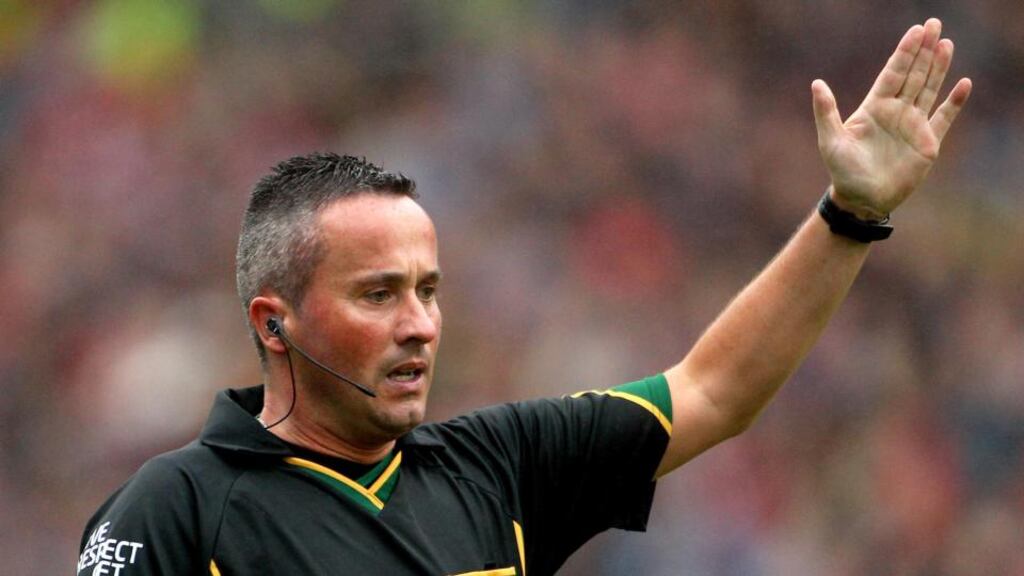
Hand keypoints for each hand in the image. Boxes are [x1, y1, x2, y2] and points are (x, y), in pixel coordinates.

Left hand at [812, 18, 971, 219]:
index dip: (904, 53)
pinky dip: (954, 103)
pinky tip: (963, 84)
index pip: (892, 73)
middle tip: (934, 25)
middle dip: (923, 51)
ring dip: (938, 68)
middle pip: (913, 75)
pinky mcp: (927, 143)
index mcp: (874, 107)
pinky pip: (944, 118)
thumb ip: (825, 112)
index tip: (915, 31)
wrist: (862, 200)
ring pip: (929, 89)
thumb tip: (816, 83)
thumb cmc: (842, 171)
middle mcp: (896, 111)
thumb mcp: (830, 141)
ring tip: (946, 44)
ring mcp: (913, 125)